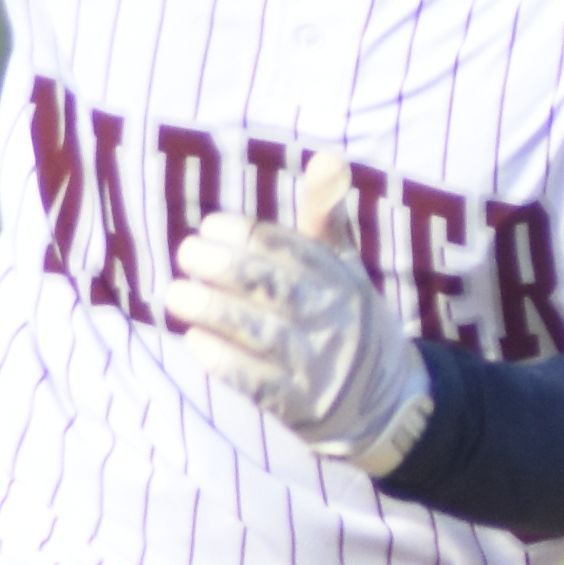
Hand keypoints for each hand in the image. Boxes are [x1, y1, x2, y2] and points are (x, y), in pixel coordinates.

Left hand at [171, 154, 432, 474]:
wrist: (388, 403)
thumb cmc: (349, 319)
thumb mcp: (348, 266)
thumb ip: (328, 216)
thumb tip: (328, 157)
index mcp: (341, 280)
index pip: (290, 249)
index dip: (245, 233)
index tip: (210, 225)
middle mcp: (332, 320)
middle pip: (272, 286)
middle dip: (222, 266)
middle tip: (186, 253)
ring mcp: (317, 366)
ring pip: (260, 333)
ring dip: (212, 310)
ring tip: (175, 293)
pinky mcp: (301, 407)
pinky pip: (259, 383)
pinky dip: (224, 360)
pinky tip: (195, 341)